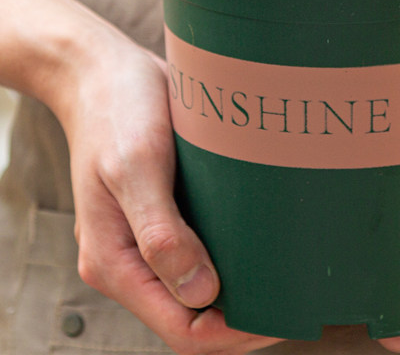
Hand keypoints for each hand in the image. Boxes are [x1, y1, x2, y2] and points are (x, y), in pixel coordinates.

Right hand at [60, 38, 281, 354]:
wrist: (100, 71)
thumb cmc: (116, 111)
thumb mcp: (136, 166)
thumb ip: (161, 233)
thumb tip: (202, 295)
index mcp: (115, 262)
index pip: (181, 329)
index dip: (233, 332)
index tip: (281, 310)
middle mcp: (131, 260)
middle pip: (195, 315)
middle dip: (245, 316)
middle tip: (299, 293)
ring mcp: (149, 238)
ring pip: (201, 287)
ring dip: (243, 287)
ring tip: (290, 272)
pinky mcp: (166, 214)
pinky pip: (203, 250)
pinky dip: (234, 255)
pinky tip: (267, 239)